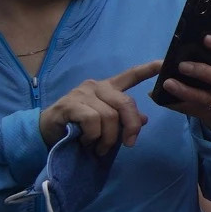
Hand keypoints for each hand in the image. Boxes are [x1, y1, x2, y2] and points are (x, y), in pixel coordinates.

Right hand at [39, 60, 161, 151]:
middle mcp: (97, 86)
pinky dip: (93, 136)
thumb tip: (144, 120)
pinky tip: (86, 141)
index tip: (164, 64)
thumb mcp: (105, 124)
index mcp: (109, 88)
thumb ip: (123, 119)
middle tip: (128, 144)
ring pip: (109, 116)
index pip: (131, 75)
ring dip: (108, 138)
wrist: (46, 132)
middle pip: (125, 103)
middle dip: (130, 126)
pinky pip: (92, 120)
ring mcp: (82, 93)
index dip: (148, 69)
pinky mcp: (70, 104)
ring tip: (99, 147)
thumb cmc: (79, 127)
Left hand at [160, 35, 210, 135]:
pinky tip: (162, 97)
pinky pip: (189, 109)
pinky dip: (175, 103)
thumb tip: (192, 38)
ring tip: (167, 83)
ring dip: (185, 90)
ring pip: (203, 98)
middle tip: (182, 65)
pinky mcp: (207, 114)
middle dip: (202, 71)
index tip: (205, 38)